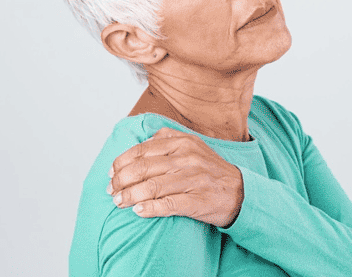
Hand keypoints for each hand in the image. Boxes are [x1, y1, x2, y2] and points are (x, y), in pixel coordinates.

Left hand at [107, 127, 243, 227]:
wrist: (240, 192)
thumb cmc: (210, 170)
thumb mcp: (193, 145)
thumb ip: (167, 139)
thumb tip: (139, 143)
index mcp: (182, 142)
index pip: (142, 150)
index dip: (122, 162)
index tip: (111, 173)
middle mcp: (187, 158)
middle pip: (142, 168)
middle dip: (121, 181)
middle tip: (111, 191)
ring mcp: (192, 179)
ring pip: (151, 187)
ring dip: (129, 196)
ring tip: (119, 202)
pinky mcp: (197, 200)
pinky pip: (168, 205)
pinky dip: (149, 208)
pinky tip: (138, 211)